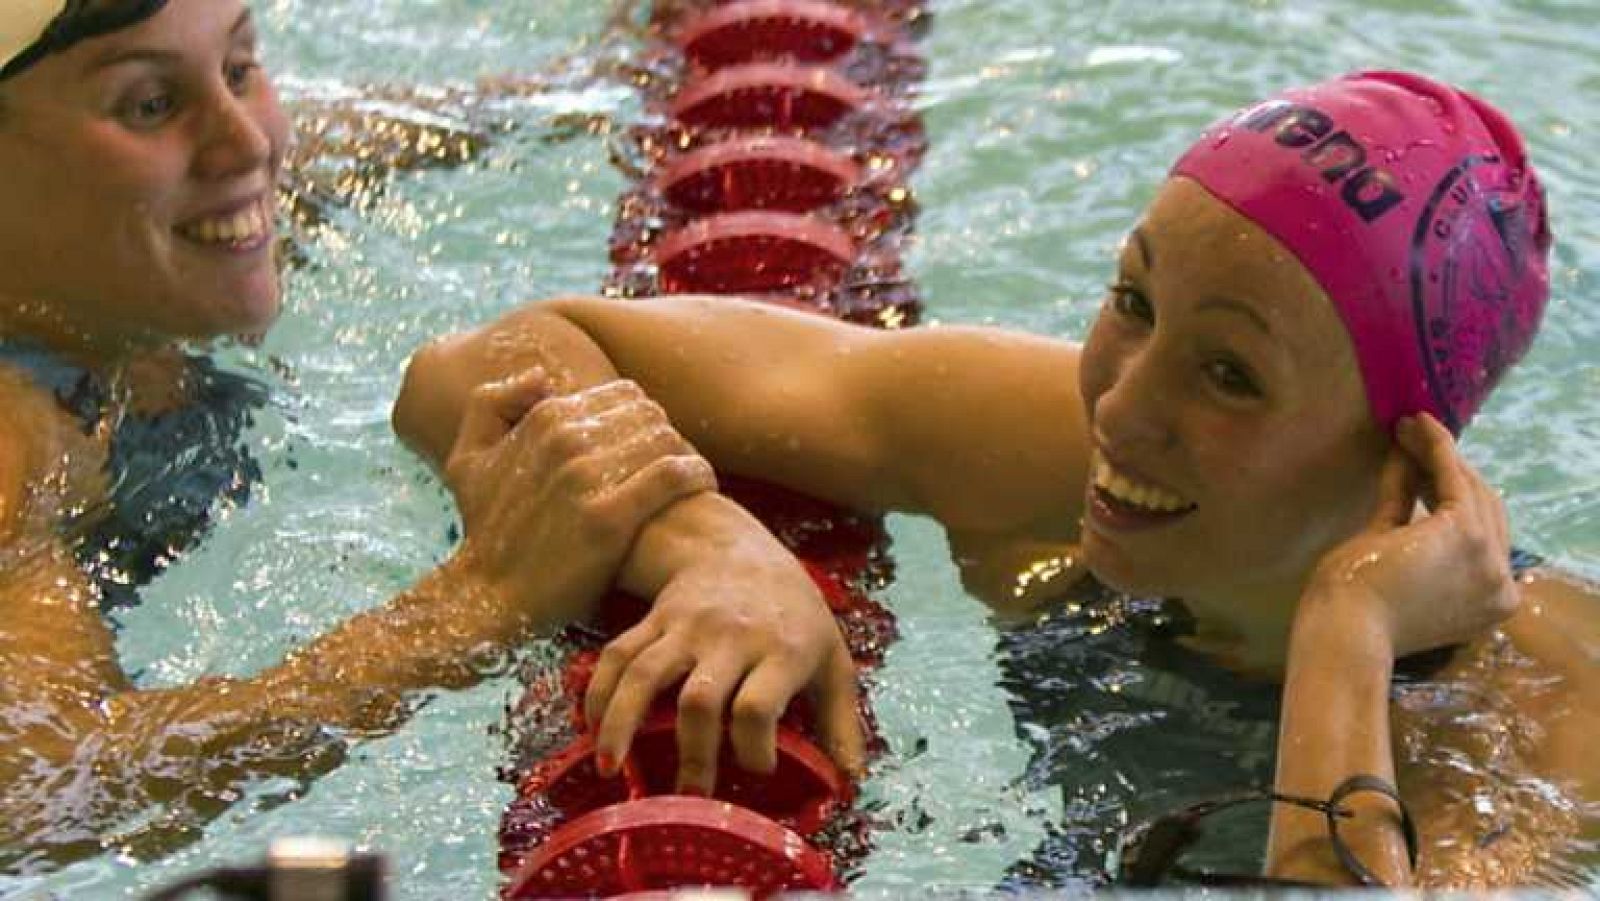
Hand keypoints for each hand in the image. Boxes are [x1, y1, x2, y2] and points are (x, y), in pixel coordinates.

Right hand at [444, 371, 715, 629]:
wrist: (487, 598)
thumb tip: (542, 379)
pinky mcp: (610, 519)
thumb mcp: (466, 460)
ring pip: (665, 439)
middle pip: (650, 415)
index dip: (643, 419)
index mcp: (542, 418)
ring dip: (685, 454)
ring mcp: (587, 478)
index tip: (649, 446)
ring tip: (692, 478)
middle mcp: (565, 440)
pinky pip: (673, 475)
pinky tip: (701, 485)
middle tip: (675, 464)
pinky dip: (696, 474)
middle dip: (667, 436)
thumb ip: (492, 404)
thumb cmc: (486, 531)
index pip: (624, 396)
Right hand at [583, 544, 864, 794]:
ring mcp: (685, 626)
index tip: (756, 771)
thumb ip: (841, 723)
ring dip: (622, 724)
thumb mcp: (832, 660)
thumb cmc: (794, 616)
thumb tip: (849, 783)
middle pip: (700, 700)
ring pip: (645, 675)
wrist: (740, 548)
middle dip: (691, 754)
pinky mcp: (653, 620)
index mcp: (781, 650)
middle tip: (688, 798)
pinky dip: (598, 693)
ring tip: (610, 769)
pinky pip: (617, 656)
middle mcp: (730, 637)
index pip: (757, 707)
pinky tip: (590, 729)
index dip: (753, 749)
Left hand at [1304, 414, 1517, 657]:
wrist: (1345, 631)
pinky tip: (1413, 427)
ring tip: (1407, 427)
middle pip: (1482, 507)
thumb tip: (1405, 463)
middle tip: (1413, 436)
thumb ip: (1403, 510)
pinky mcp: (1468, 535)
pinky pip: (1453, 476)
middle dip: (1446, 468)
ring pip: (1469, 488)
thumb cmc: (1355, 605)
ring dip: (1436, 451)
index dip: (1452, 491)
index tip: (1422, 460)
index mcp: (1489, 600)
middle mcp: (1502, 585)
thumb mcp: (1387, 551)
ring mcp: (1491, 561)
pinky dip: (1435, 447)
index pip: (1480, 532)